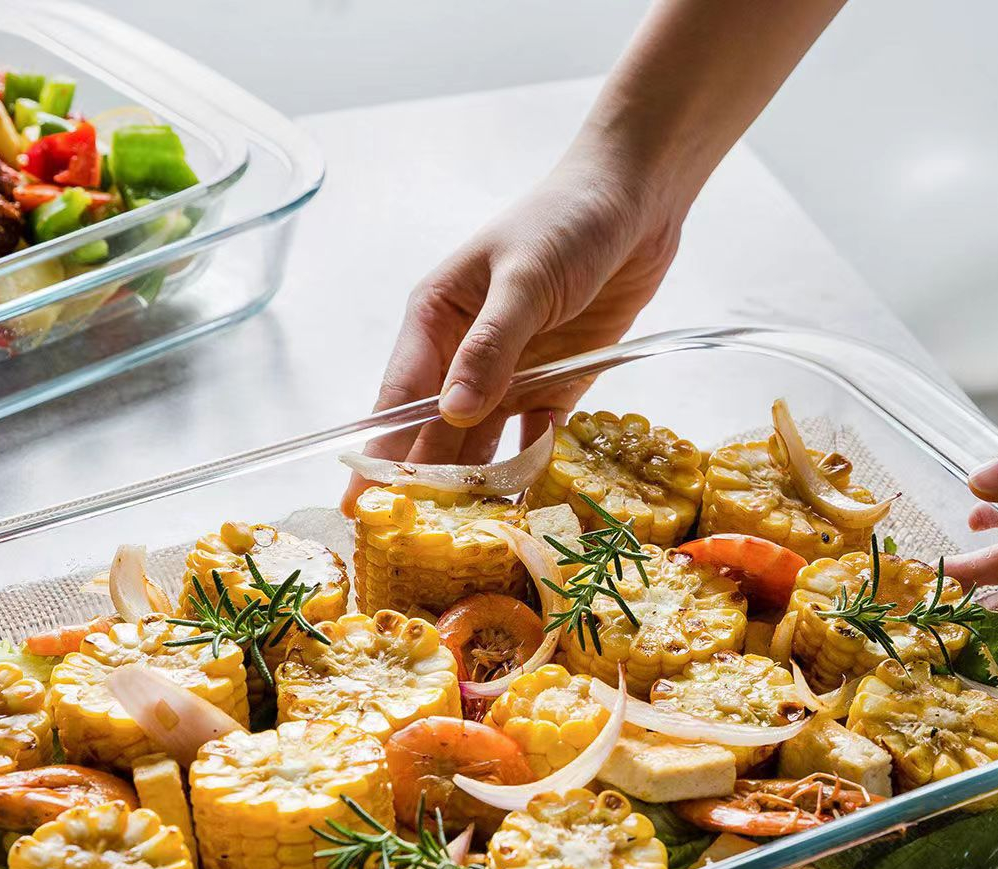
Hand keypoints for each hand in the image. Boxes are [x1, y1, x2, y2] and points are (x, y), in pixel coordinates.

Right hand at [342, 142, 684, 513]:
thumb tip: (452, 414)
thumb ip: (492, 346)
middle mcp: (465, 354)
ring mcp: (510, 373)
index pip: (398, 397)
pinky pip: (536, 438)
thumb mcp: (526, 278)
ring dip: (474, 487)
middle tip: (406, 541)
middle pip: (436, 431)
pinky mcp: (556, 384)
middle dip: (422, 484)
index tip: (359, 502)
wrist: (638, 197)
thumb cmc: (568, 219)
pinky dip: (529, 469)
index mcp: (437, 319)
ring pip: (482, 443)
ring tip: (460, 540)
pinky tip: (521, 508)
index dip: (380, 453)